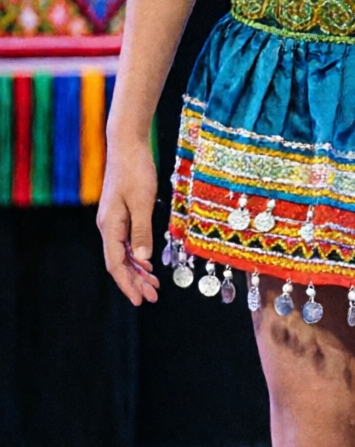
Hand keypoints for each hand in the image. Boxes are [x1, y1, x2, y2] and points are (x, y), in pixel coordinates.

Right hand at [96, 135, 160, 303]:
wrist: (128, 146)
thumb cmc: (135, 171)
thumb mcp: (142, 202)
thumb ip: (142, 231)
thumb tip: (143, 259)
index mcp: (110, 226)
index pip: (116, 264)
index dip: (128, 284)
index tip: (140, 300)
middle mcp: (108, 226)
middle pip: (119, 263)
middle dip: (135, 282)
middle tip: (152, 298)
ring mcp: (114, 221)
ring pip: (124, 254)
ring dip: (138, 271)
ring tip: (154, 287)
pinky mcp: (121, 215)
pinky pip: (127, 242)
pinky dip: (138, 256)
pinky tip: (149, 264)